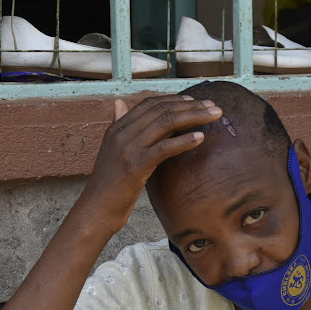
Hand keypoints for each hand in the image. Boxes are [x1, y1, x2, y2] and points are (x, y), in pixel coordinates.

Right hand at [82, 95, 221, 233]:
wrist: (96, 209)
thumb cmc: (109, 185)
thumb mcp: (112, 151)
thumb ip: (119, 126)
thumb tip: (119, 103)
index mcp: (117, 128)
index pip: (150, 103)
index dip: (175, 100)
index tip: (195, 101)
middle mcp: (122, 133)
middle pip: (161, 110)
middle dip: (191, 106)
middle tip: (213, 107)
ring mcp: (128, 148)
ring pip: (166, 123)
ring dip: (194, 117)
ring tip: (214, 116)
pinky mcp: (136, 166)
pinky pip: (164, 148)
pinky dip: (184, 141)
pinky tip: (200, 138)